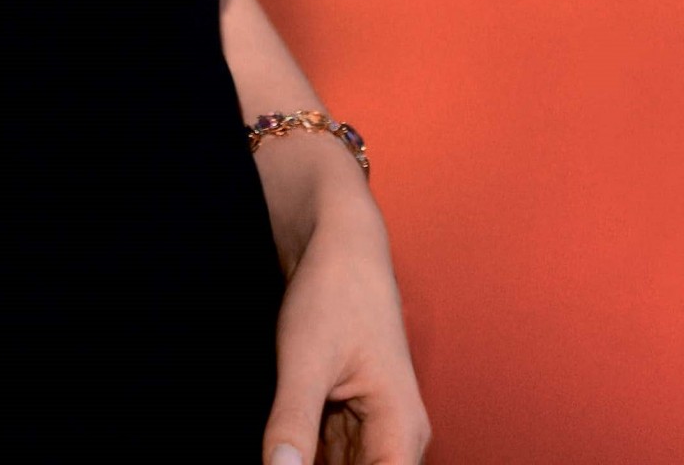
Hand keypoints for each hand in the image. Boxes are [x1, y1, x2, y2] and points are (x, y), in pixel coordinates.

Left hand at [261, 199, 432, 464]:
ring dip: (309, 462)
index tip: (298, 464)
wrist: (338, 241)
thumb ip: (292, 424)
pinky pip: (331, 458)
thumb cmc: (334, 291)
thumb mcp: (306, 361)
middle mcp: (395, 437)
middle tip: (283, 452)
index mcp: (400, 431)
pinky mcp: (350, 417)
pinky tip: (284, 452)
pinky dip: (304, 459)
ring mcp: (374, 429)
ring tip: (285, 445)